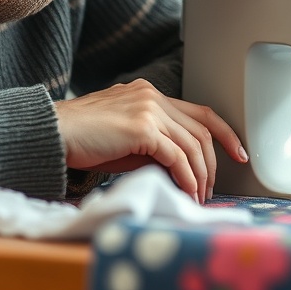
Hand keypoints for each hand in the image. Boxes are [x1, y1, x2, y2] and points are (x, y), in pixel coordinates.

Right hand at [54, 79, 247, 203]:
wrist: (52, 133)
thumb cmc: (82, 140)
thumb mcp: (124, 139)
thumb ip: (153, 144)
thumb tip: (180, 168)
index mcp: (149, 93)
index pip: (199, 111)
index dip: (224, 133)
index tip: (238, 152)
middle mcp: (152, 95)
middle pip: (202, 129)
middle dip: (213, 163)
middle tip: (211, 188)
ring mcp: (148, 108)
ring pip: (193, 144)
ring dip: (200, 175)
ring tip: (197, 196)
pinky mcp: (142, 127)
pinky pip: (176, 156)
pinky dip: (186, 177)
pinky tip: (186, 191)